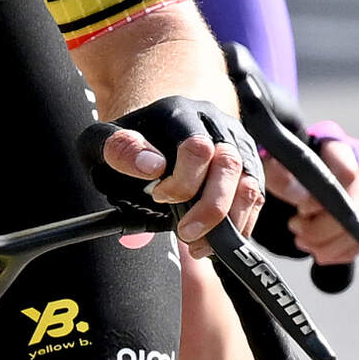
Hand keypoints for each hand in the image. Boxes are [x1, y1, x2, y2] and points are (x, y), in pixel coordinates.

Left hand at [100, 94, 265, 247]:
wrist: (159, 126)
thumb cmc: (130, 142)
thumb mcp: (103, 140)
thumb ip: (118, 149)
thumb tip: (152, 166)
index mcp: (180, 113)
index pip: (197, 147)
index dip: (181, 181)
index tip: (158, 196)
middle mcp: (215, 124)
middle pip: (229, 164)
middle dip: (210, 207)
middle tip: (185, 234)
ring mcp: (236, 144)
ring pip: (249, 183)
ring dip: (229, 222)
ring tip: (200, 246)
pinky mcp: (247, 166)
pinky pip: (255, 198)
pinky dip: (240, 225)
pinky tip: (214, 242)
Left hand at [264, 127, 358, 264]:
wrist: (294, 177)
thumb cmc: (283, 166)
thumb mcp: (270, 164)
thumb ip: (277, 173)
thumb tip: (301, 196)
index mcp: (340, 149)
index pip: (348, 174)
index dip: (324, 198)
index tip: (301, 209)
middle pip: (356, 206)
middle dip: (322, 227)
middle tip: (295, 227)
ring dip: (328, 244)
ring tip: (302, 240)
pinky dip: (340, 253)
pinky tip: (319, 252)